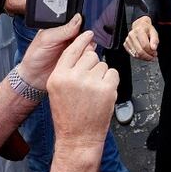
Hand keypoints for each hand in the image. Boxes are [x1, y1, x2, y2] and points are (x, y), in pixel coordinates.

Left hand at [17, 14, 82, 89]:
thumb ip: (62, 30)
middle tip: (84, 42)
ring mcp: (75, 50)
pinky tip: (82, 59)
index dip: (83, 24)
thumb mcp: (46, 39)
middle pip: (86, 33)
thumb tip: (78, 19)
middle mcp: (70, 37)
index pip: (78, 22)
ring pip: (89, 44)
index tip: (85, 30)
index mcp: (62, 28)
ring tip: (81, 52)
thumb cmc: (35, 55)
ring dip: (88, 48)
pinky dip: (87, 57)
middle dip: (87, 37)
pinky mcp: (78, 61)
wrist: (33, 77)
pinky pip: (87, 57)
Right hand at [47, 31, 117, 147]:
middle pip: (90, 56)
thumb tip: (86, 48)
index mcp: (58, 76)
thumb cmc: (67, 115)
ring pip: (102, 65)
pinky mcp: (106, 89)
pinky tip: (102, 94)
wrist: (78, 137)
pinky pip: (113, 73)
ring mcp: (91, 83)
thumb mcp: (57, 89)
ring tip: (93, 92)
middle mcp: (73, 77)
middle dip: (92, 66)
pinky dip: (110, 82)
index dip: (82, 40)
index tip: (88, 34)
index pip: (72, 50)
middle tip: (87, 83)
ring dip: (101, 75)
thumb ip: (68, 68)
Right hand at [123, 16, 158, 60]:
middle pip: (140, 51)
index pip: (145, 45)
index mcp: (139, 30)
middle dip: (147, 56)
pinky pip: (132, 54)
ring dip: (144, 58)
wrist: (140, 26)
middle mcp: (132, 35)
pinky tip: (144, 55)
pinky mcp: (125, 44)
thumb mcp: (154, 32)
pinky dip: (139, 57)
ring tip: (149, 56)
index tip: (155, 53)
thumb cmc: (147, 30)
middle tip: (152, 56)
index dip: (151, 51)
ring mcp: (127, 40)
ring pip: (136, 54)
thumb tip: (154, 48)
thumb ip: (155, 40)